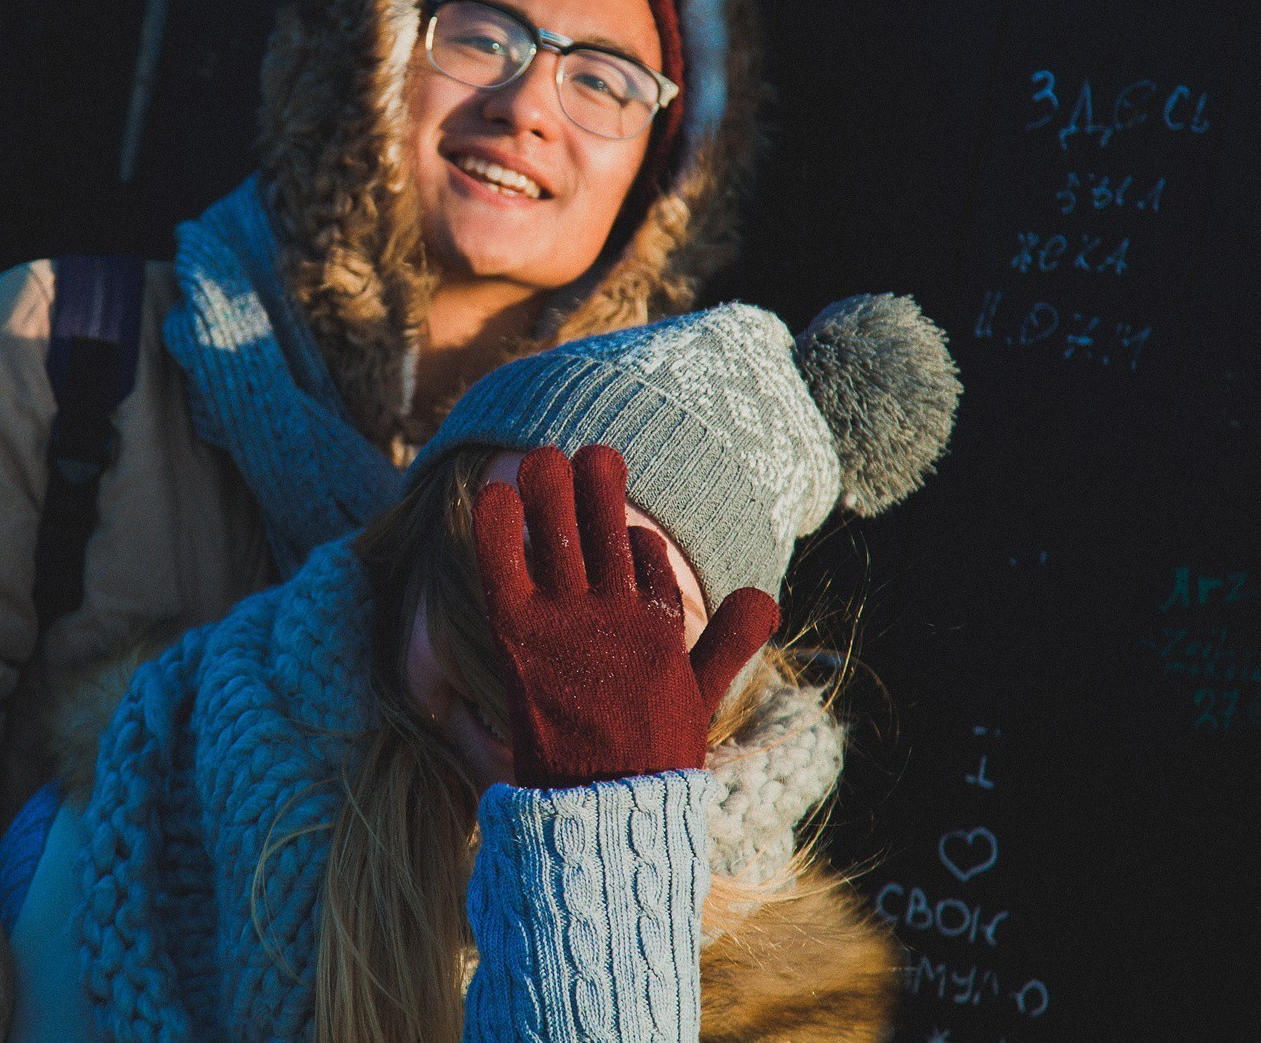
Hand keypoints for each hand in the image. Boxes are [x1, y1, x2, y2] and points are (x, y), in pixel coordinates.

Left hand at [473, 445, 780, 787]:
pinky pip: (504, 567)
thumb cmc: (649, 755)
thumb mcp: (699, 697)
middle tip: (593, 451)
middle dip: (600, 488)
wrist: (597, 809)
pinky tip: (495, 495)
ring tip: (545, 455)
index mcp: (658, 628)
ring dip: (555, 492)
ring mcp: (564, 624)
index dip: (638, 540)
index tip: (630, 535)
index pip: (647, 560)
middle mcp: (613, 617)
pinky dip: (499, 529)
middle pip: (606, 532)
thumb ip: (728, 643)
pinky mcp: (517, 637)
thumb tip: (766, 595)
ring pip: (563, 537)